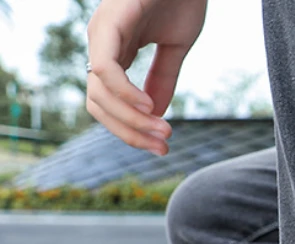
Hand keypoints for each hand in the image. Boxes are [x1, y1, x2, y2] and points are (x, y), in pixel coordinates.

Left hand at [86, 0, 207, 154]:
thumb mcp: (175, 48)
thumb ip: (164, 78)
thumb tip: (156, 114)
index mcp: (113, 52)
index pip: (108, 105)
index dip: (131, 130)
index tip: (162, 146)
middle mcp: (100, 45)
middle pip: (98, 106)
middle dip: (130, 133)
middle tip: (164, 146)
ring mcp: (102, 34)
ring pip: (100, 94)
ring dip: (131, 120)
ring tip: (163, 130)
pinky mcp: (111, 23)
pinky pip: (107, 70)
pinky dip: (126, 94)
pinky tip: (150, 107)